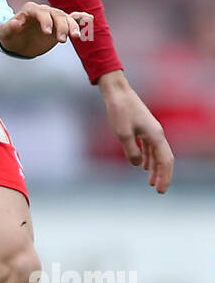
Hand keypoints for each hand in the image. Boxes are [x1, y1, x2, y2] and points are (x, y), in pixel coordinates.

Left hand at [0, 2, 92, 58]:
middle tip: (62, 40)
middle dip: (61, 26)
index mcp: (30, 10)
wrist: (17, 42)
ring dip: (73, 26)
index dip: (45, 21)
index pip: (41, 12)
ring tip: (77, 37)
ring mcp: (53, 18)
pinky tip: (89, 19)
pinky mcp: (60, 25)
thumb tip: (14, 23)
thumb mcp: (4, 33)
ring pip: (66, 18)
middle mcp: (44, 11)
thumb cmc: (10, 36)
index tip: (48, 33)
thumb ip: (8, 28)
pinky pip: (73, 18)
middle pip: (56, 15)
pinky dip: (81, 18)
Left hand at [98, 71, 173, 192]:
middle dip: (162, 175)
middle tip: (158, 190)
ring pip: (157, 153)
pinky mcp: (143, 126)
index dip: (164, 177)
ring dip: (154, 168)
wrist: (117, 91)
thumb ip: (132, 152)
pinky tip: (142, 165)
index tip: (160, 191)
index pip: (165, 161)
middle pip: (164, 158)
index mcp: (156, 135)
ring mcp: (150, 129)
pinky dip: (148, 157)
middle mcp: (157, 133)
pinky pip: (149, 146)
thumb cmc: (119, 111)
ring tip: (150, 181)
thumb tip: (138, 164)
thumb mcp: (123, 134)